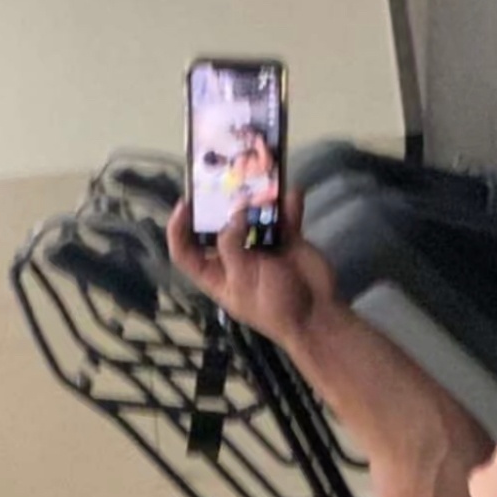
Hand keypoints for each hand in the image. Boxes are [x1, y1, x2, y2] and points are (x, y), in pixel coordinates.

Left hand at [167, 189, 338, 349]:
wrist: (317, 315)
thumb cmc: (275, 305)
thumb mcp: (243, 280)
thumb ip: (231, 245)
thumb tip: (235, 214)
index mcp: (216, 275)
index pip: (186, 252)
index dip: (178, 229)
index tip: (185, 204)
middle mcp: (234, 259)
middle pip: (217, 227)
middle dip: (218, 206)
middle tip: (222, 181)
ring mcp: (260, 248)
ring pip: (251, 217)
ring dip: (255, 201)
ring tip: (256, 182)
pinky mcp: (286, 240)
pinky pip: (284, 217)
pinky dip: (288, 206)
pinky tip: (292, 195)